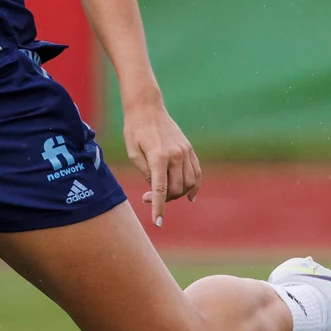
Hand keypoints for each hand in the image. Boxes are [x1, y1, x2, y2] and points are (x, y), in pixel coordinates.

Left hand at [122, 104, 199, 226]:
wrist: (147, 108)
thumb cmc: (134, 130)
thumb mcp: (133, 153)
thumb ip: (146, 172)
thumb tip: (157, 188)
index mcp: (159, 156)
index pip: (161, 189)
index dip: (159, 207)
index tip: (157, 222)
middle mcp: (176, 155)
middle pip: (176, 189)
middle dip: (163, 199)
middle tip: (146, 197)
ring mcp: (185, 152)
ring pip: (189, 183)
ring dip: (177, 194)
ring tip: (163, 194)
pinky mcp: (189, 149)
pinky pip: (197, 173)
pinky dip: (195, 186)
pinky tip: (189, 196)